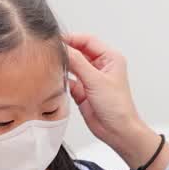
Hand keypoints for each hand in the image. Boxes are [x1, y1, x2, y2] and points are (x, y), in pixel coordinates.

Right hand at [63, 33, 151, 163]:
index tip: (56, 40)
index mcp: (110, 58)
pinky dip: (61, 79)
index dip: (72, 38)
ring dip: (63, 65)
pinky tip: (54, 78)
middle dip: (66, 51)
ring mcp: (90, 79)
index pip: (88, 40)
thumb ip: (78, 62)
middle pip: (79, 51)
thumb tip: (64, 48)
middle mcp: (100, 66)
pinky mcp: (82, 91)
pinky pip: (68, 80)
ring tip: (50, 63)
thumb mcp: (96, 80)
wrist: (117, 131)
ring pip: (72, 65)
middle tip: (50, 51)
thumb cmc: (118, 107)